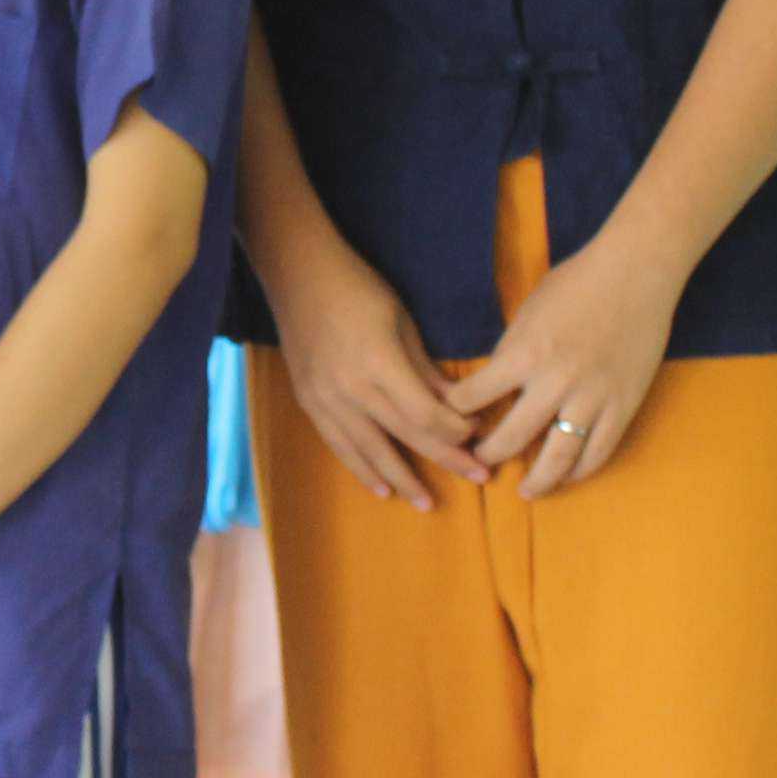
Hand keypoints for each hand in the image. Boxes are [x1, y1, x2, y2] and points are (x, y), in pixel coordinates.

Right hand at [262, 240, 485, 508]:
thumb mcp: (401, 322)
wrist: (298, 275)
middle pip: (406, 436)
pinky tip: (379, 487)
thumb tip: (455, 406)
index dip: (456, 430)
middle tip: (478, 477)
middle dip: (446, 458)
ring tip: (426, 503)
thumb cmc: (357, 289)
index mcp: (379, 364)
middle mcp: (352, 389)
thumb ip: (425, 370)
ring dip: (401, 478)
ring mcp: (326, 399)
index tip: (478, 435)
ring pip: (370, 450)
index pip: (426, 414)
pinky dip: (360, 468)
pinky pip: (339, 444)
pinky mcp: (309, 402)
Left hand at [446, 231, 682, 497]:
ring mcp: (592, 398)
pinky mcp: (623, 405)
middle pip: (511, 438)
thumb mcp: (528, 312)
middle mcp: (555, 382)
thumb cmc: (577, 282)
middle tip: (479, 461)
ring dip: (537, 480)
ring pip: (558, 458)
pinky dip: (580, 469)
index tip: (450, 419)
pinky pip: (598, 452)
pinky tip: (567, 474)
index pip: (474, 397)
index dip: (455, 412)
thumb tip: (494, 384)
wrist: (636, 272)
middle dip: (489, 454)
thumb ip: (512, 351)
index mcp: (524, 353)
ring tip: (526, 489)